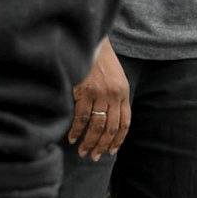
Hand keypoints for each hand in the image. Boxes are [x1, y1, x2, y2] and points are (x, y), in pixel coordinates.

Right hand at [69, 41, 128, 158]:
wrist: (91, 41)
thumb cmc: (101, 60)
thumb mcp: (116, 78)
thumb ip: (115, 97)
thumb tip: (107, 120)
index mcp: (124, 93)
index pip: (124, 123)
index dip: (118, 140)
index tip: (111, 151)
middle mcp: (115, 95)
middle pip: (110, 128)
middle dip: (102, 145)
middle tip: (94, 156)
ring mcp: (100, 93)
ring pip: (96, 125)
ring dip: (89, 141)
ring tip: (83, 151)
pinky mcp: (85, 90)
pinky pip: (81, 116)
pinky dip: (76, 130)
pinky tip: (72, 137)